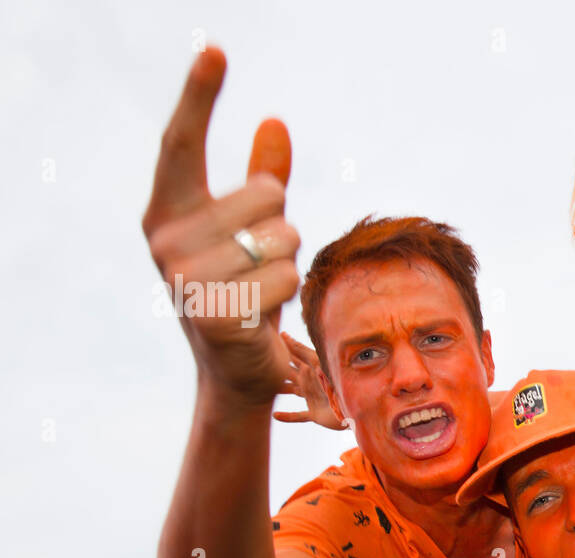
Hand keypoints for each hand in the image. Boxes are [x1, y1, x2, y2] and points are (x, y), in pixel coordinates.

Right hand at [142, 48, 300, 403]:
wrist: (236, 370)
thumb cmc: (245, 291)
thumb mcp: (253, 231)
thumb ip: (260, 178)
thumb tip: (274, 121)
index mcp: (168, 212)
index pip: (181, 143)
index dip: (199, 95)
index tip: (215, 50)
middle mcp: (165, 240)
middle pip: (265, 196)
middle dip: (281, 228)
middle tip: (258, 265)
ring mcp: (184, 277)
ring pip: (282, 237)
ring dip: (288, 265)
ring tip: (261, 291)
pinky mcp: (213, 310)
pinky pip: (284, 276)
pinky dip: (288, 294)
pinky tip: (264, 316)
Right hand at [274, 332, 347, 428]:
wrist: (354, 409)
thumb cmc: (340, 385)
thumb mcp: (319, 364)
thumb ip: (303, 351)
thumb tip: (284, 335)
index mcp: (314, 369)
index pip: (299, 354)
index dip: (290, 344)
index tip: (281, 334)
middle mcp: (313, 383)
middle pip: (294, 371)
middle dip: (284, 364)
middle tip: (269, 355)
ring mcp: (314, 399)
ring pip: (294, 391)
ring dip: (283, 388)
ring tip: (268, 385)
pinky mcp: (315, 415)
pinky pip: (299, 416)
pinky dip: (288, 416)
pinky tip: (275, 415)